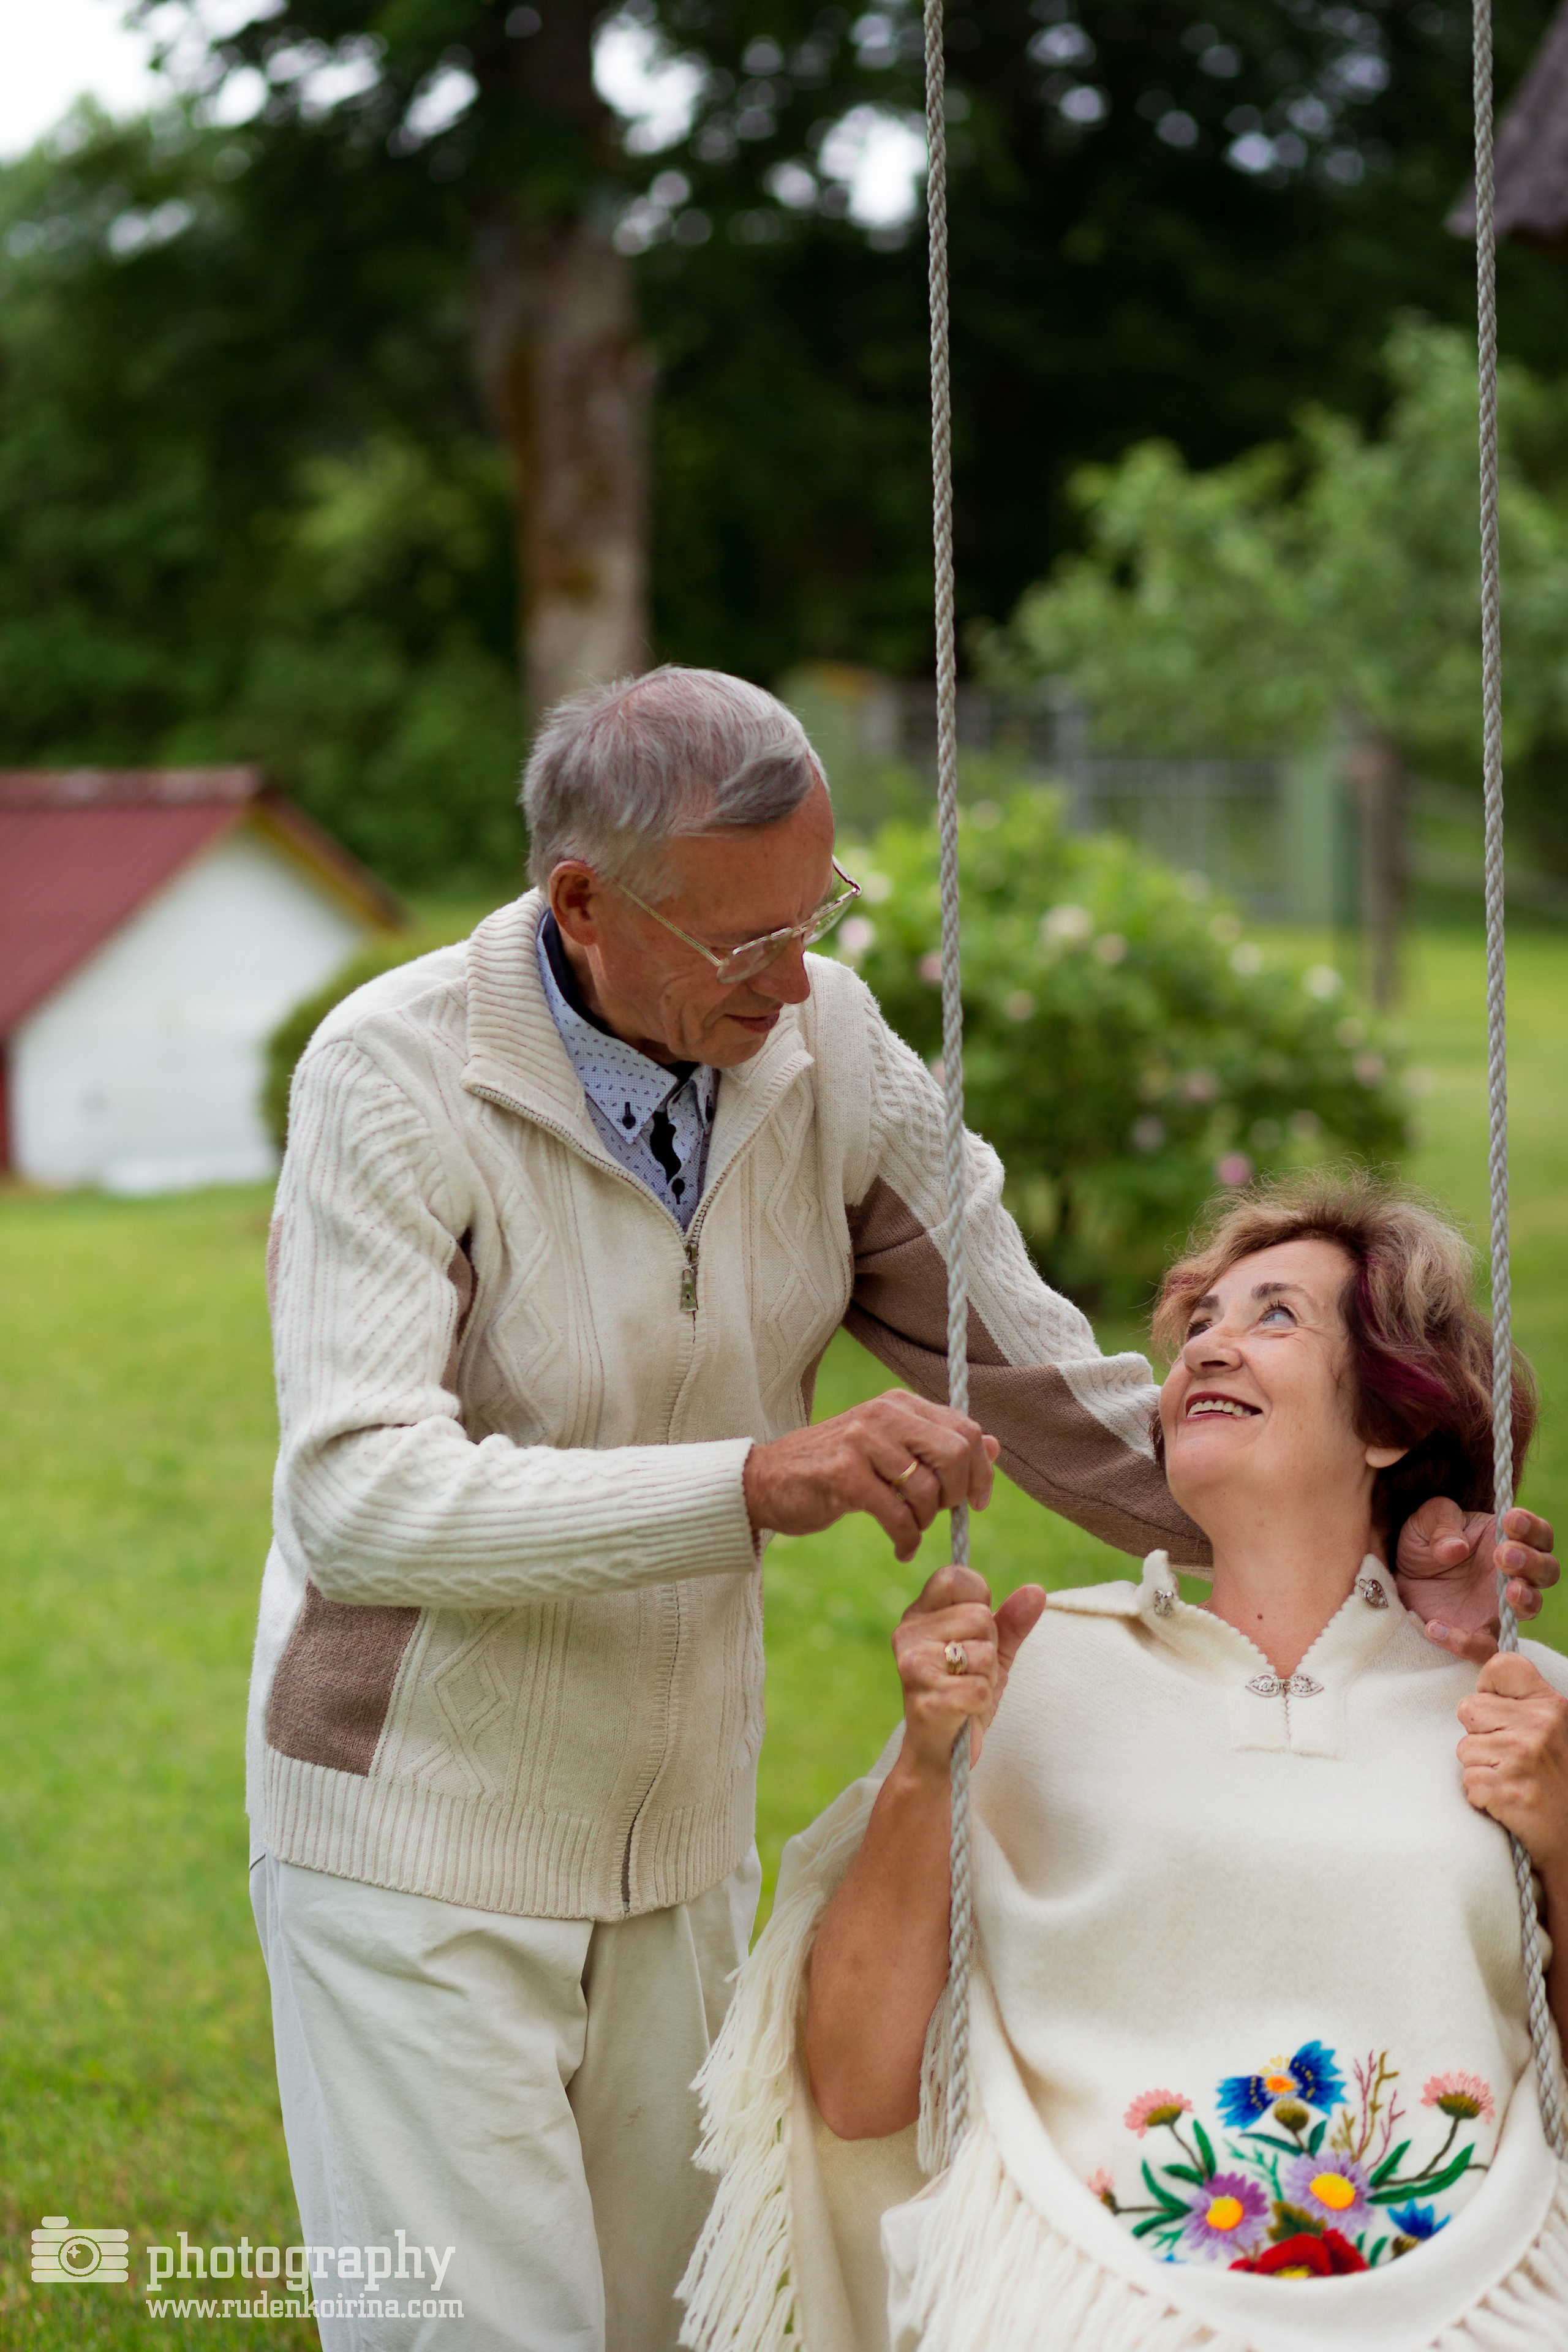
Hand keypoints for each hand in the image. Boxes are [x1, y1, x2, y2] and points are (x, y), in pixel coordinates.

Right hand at [744, 1389, 999, 1563]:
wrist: (766, 1481)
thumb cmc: (834, 1469)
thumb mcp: (889, 1449)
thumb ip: (939, 1446)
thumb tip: (994, 1446)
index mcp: (899, 1404)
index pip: (965, 1429)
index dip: (980, 1469)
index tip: (975, 1502)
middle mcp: (882, 1413)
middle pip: (955, 1453)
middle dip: (957, 1494)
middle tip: (940, 1515)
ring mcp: (861, 1440)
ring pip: (927, 1488)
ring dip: (926, 1521)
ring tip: (910, 1530)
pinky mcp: (843, 1473)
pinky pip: (897, 1514)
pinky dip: (906, 1539)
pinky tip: (901, 1547)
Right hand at [890, 1563, 1046, 1780]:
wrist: (941, 1753)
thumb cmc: (964, 1694)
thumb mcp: (992, 1653)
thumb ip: (1011, 1621)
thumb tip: (1036, 1590)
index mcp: (919, 1615)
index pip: (955, 1577)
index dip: (979, 1600)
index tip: (975, 1629)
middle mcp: (909, 1634)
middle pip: (979, 1615)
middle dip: (989, 1647)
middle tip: (970, 1670)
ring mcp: (914, 1666)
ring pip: (983, 1652)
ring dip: (987, 1676)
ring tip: (966, 1689)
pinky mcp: (927, 1699)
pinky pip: (980, 1688)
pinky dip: (982, 1702)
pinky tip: (965, 1710)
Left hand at [1395, 1501, 1557, 1663]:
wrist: (1402, 1577)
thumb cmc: (1424, 1543)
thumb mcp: (1425, 1521)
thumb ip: (1442, 1524)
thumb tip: (1457, 1549)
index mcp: (1507, 1540)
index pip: (1538, 1533)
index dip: (1532, 1527)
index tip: (1510, 1520)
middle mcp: (1513, 1575)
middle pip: (1547, 1571)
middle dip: (1531, 1562)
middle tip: (1503, 1555)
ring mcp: (1500, 1607)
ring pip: (1531, 1609)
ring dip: (1526, 1599)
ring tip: (1509, 1592)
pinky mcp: (1478, 1634)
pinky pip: (1485, 1648)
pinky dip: (1465, 1643)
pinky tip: (1435, 1626)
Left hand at [1457, 1653, 1567, 1875]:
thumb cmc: (1557, 1782)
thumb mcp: (1554, 1730)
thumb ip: (1523, 1704)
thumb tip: (1479, 1668)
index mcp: (1550, 1705)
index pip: (1500, 1665)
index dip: (1488, 1686)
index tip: (1497, 1709)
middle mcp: (1538, 1725)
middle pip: (1469, 1708)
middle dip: (1479, 1735)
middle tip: (1509, 1759)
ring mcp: (1522, 1757)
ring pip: (1464, 1748)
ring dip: (1480, 1768)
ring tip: (1512, 1782)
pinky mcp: (1506, 1789)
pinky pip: (1468, 1780)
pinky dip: (1481, 1795)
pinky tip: (1507, 1802)